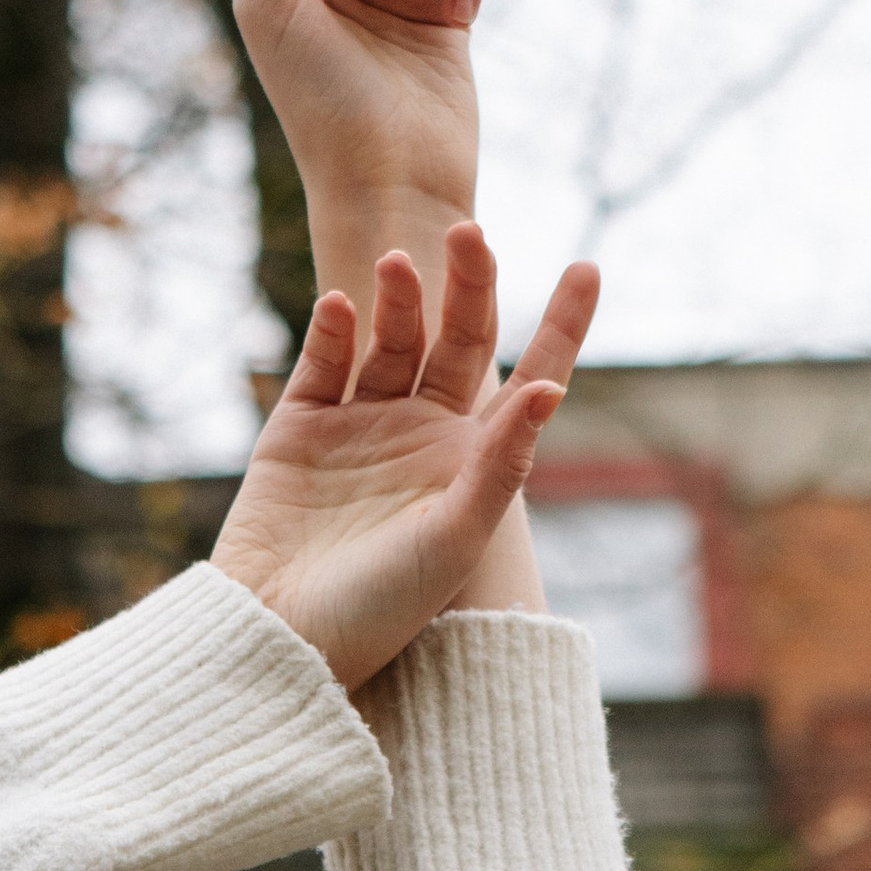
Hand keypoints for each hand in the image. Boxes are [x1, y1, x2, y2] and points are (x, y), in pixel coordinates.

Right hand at [212, 227, 597, 694]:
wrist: (281, 639)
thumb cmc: (382, 607)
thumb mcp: (455, 537)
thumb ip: (501, 463)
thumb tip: (549, 389)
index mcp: (475, 462)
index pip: (532, 377)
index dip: (562, 324)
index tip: (589, 266)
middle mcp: (423, 435)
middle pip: (458, 339)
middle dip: (469, 284)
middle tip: (470, 231)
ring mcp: (360, 428)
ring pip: (392, 340)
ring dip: (399, 299)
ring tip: (397, 264)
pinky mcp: (300, 431)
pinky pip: (324, 364)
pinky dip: (333, 331)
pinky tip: (342, 306)